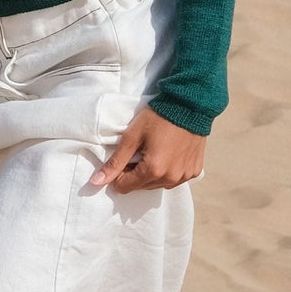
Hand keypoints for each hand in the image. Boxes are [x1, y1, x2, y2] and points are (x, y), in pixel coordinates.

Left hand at [87, 106, 204, 194]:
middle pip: (141, 187)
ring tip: (154, 151)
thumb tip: (96, 182)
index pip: (125, 187)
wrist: (190, 105)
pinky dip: (168, 171)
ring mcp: (184, 176)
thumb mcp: (132, 136)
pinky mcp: (194, 172)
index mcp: (153, 170)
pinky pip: (175, 179)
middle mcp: (170, 178)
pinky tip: (169, 154)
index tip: (124, 156)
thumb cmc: (158, 117)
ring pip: (158, 185)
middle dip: (136, 173)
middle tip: (139, 151)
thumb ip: (115, 162)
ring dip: (152, 173)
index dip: (119, 173)